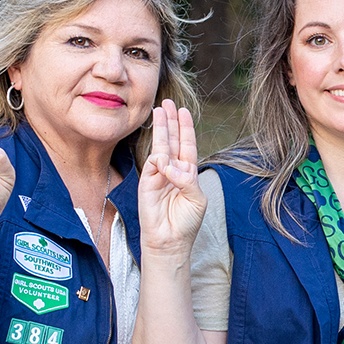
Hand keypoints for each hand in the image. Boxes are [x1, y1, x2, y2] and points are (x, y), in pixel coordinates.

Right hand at [138, 100, 204, 257]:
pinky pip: (153, 165)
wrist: (170, 241)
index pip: (187, 145)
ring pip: (160, 147)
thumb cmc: (187, 222)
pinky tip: (164, 160)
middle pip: (172, 140)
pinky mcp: (147, 183)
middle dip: (171, 121)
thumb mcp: (196, 199)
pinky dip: (159, 160)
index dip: (185, 128)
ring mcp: (159, 175)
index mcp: (188, 173)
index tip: (184, 111)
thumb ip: (188, 180)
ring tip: (160, 110)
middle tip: (168, 102)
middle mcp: (173, 170)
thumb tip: (172, 166)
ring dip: (161, 129)